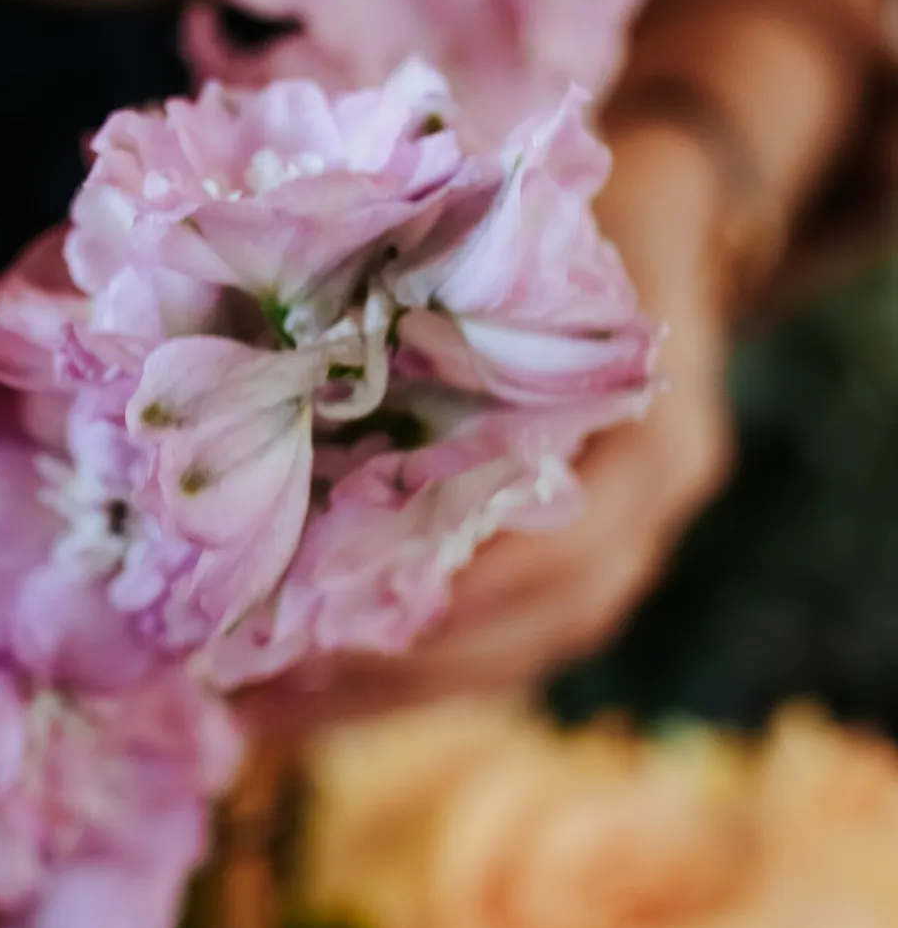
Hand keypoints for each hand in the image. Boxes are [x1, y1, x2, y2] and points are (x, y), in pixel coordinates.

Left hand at [242, 124, 733, 728]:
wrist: (663, 220)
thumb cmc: (579, 217)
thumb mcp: (536, 237)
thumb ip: (457, 293)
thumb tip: (286, 334)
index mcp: (658, 443)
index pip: (562, 553)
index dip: (458, 596)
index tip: (343, 621)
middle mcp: (649, 516)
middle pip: (531, 630)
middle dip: (399, 671)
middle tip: (269, 686)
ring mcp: (622, 547)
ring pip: (510, 654)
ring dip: (388, 692)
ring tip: (264, 711)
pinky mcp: (574, 562)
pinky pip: (497, 642)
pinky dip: (406, 671)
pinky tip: (309, 689)